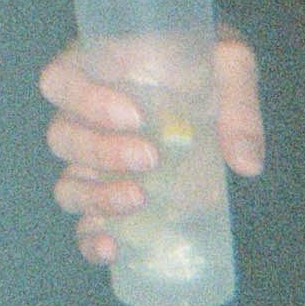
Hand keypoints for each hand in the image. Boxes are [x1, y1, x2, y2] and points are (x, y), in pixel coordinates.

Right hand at [41, 28, 263, 265]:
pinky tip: (113, 247)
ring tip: (139, 199)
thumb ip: (238, 101)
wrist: (214, 87)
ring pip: (68, 183)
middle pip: (62, 137)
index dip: (84, 100)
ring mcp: (94, 161)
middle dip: (101, 152)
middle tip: (151, 157)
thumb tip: (244, 163)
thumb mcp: (228, 58)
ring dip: (96, 197)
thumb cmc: (208, 60)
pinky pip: (85, 221)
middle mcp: (83, 116)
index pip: (60, 81)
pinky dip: (90, 238)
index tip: (135, 116)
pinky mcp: (113, 194)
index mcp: (96, 69)